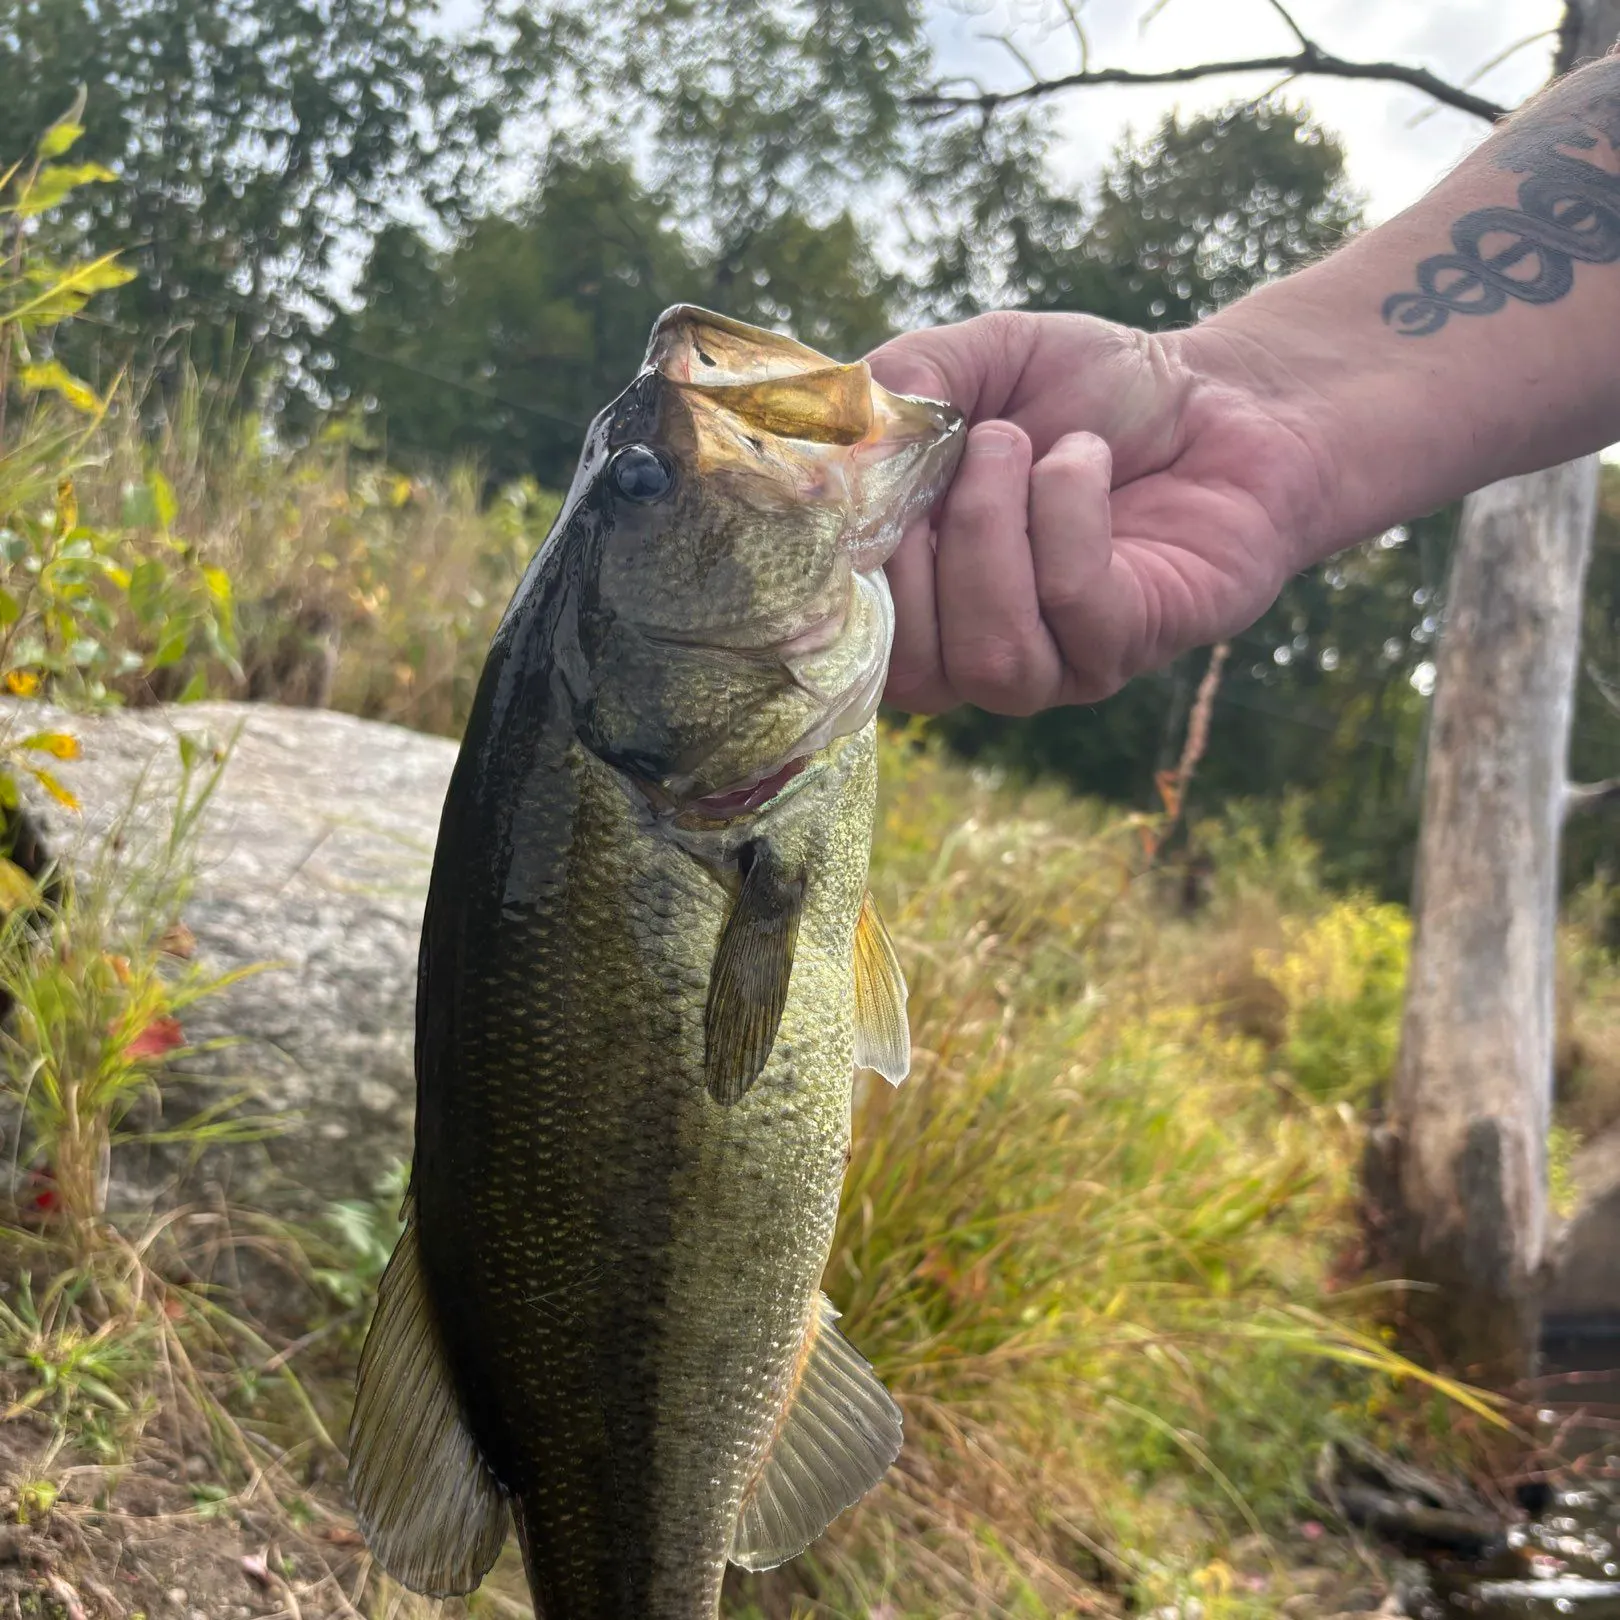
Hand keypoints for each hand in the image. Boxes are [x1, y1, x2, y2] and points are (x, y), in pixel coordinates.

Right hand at [867, 311, 1336, 714]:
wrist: (1223, 400)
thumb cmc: (1092, 392)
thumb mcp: (981, 361)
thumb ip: (903, 385)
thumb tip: (847, 438)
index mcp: (920, 601)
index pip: (849, 646)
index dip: (839, 576)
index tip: (849, 482)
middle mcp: (975, 651)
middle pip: (908, 672)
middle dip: (916, 551)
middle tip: (963, 447)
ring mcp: (1052, 665)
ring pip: (988, 653)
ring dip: (990, 530)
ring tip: (1019, 444)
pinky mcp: (1124, 648)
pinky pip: (1072, 604)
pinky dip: (1066, 514)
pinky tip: (1083, 460)